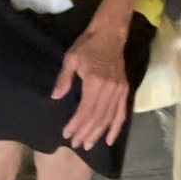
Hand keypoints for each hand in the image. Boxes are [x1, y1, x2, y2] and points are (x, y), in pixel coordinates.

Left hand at [52, 16, 131, 150]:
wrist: (110, 34)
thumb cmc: (87, 45)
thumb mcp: (70, 58)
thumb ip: (64, 79)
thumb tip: (55, 97)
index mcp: (95, 81)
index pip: (85, 110)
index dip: (76, 124)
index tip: (67, 135)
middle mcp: (109, 89)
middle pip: (97, 117)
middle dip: (85, 133)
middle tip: (76, 144)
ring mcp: (119, 90)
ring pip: (109, 118)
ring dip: (98, 133)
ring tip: (88, 145)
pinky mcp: (125, 90)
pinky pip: (122, 113)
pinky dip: (116, 128)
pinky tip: (110, 140)